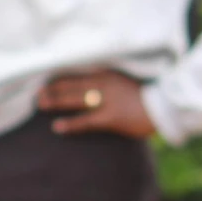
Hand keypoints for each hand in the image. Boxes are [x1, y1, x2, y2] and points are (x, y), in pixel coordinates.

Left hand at [38, 69, 156, 138]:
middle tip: (36, 93)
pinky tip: (57, 127)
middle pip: (71, 85)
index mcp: (106, 73)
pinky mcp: (111, 117)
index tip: (43, 81)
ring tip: (40, 104)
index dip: (58, 78)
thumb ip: (104, 81)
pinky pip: (86, 121)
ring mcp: (107, 100)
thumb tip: (85, 86)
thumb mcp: (122, 81)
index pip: (76, 74)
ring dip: (55, 101)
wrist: (165, 105)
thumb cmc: (143, 95)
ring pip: (74, 99)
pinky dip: (71, 124)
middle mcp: (104, 84)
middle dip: (52, 89)